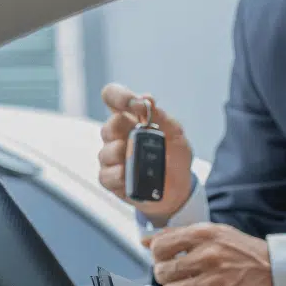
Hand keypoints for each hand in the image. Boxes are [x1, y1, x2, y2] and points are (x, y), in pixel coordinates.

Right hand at [98, 83, 194, 219]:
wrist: (180, 189)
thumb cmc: (174, 157)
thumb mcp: (175, 133)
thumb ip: (160, 116)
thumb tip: (146, 99)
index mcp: (131, 119)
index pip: (113, 97)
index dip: (119, 96)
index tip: (137, 106)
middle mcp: (118, 136)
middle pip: (108, 127)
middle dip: (122, 129)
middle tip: (139, 137)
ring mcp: (113, 159)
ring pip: (105, 152)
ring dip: (120, 154)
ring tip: (136, 159)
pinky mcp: (112, 180)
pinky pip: (106, 175)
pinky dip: (118, 175)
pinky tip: (128, 176)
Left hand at [142, 223, 274, 285]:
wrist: (275, 269)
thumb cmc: (243, 250)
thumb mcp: (214, 232)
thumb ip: (179, 235)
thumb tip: (146, 241)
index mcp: (206, 234)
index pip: (161, 245)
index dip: (157, 254)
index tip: (164, 258)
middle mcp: (209, 256)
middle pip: (162, 270)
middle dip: (164, 274)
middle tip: (175, 274)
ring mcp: (215, 281)